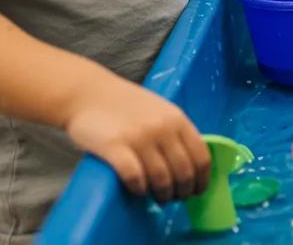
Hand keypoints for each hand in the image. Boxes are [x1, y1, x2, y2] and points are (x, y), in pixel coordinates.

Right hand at [65, 74, 209, 201]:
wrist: (89, 94)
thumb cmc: (126, 104)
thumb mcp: (160, 111)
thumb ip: (175, 131)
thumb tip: (190, 164)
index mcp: (177, 119)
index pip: (201, 155)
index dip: (202, 178)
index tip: (198, 191)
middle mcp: (162, 128)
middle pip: (184, 170)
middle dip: (183, 191)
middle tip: (177, 198)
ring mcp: (139, 137)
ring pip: (161, 178)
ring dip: (163, 194)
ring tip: (159, 198)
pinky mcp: (115, 147)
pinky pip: (134, 177)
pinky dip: (139, 188)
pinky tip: (138, 189)